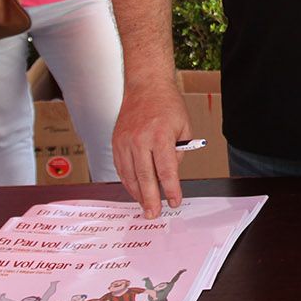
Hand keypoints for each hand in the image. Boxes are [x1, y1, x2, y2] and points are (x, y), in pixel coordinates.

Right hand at [111, 80, 189, 218]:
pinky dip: (128, 181)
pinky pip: (121, 167)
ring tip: (145, 206)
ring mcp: (125, 141)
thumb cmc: (167, 105)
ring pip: (130, 175)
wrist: (146, 86)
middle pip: (145, 177)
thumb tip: (170, 173)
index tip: (174, 201)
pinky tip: (134, 190)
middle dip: (150, 199)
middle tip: (154, 214)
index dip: (170, 189)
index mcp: (160, 136)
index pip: (166, 170)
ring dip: (137, 193)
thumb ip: (179, 152)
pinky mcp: (116, 142)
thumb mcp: (184, 127)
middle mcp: (140, 140)